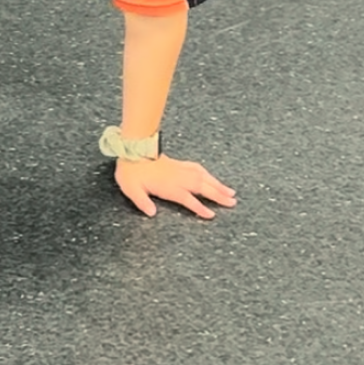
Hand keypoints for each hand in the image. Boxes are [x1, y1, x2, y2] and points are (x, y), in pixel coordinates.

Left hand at [114, 154, 236, 219]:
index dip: (199, 207)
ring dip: (217, 184)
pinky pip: (197, 168)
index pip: (188, 199)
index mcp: (168, 186)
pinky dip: (207, 173)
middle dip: (218, 195)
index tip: (212, 215)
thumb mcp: (131, 189)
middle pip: (202, 187)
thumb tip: (151, 213)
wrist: (131, 148)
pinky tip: (211, 177)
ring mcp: (179, 169)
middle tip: (233, 202)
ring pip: (203, 177)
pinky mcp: (177, 163)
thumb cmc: (130, 171)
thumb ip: (142, 202)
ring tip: (230, 192)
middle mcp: (178, 177)